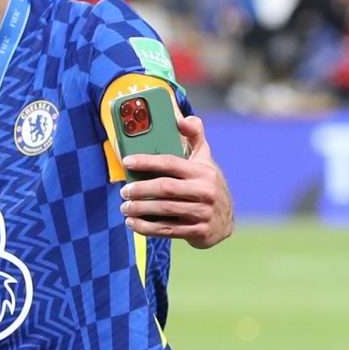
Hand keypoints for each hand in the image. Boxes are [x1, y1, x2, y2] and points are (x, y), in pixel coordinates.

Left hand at [119, 115, 233, 248]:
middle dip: (140, 189)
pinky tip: (132, 223)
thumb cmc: (207, 184)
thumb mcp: (205, 159)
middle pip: (165, 188)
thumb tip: (181, 118)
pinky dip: (147, 228)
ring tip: (124, 207)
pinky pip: (168, 230)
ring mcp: (203, 213)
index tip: (127, 161)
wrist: (225, 221)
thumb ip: (194, 135)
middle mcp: (204, 191)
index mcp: (202, 171)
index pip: (170, 163)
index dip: (147, 161)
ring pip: (165, 210)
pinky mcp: (199, 232)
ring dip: (140, 209)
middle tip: (123, 191)